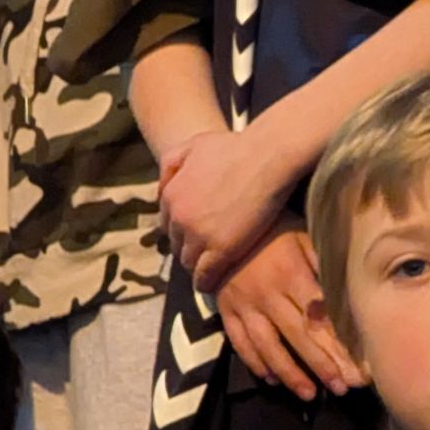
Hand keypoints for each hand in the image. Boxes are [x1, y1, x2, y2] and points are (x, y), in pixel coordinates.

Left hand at [158, 125, 291, 290]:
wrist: (267, 156)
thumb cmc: (236, 147)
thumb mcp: (193, 144)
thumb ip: (172, 163)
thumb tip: (162, 185)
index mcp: (171, 195)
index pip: (167, 224)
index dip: (182, 230)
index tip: (196, 234)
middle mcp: (179, 218)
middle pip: (176, 244)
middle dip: (189, 247)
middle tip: (206, 250)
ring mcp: (199, 236)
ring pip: (188, 262)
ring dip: (197, 265)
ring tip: (211, 268)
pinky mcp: (221, 250)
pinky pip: (204, 276)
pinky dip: (206, 282)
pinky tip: (212, 285)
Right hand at [216, 224, 363, 401]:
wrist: (223, 221)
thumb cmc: (274, 229)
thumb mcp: (303, 236)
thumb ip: (324, 264)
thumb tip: (351, 292)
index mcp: (291, 275)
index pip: (320, 317)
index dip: (340, 344)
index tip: (358, 366)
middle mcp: (267, 294)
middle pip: (298, 336)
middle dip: (322, 365)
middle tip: (342, 388)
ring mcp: (243, 305)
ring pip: (268, 346)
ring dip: (290, 373)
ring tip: (310, 394)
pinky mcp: (225, 311)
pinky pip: (240, 342)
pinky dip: (256, 363)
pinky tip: (272, 379)